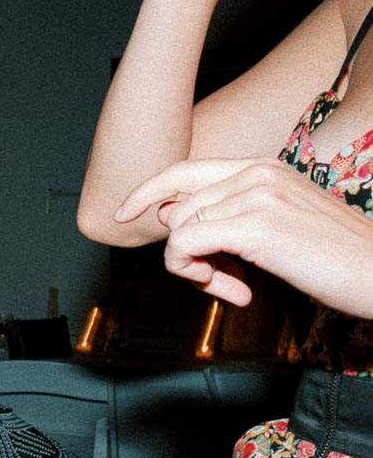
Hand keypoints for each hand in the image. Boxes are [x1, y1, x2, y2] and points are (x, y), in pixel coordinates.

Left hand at [117, 157, 372, 316]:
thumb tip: (174, 220)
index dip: (146, 191)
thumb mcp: (278, 225)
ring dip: (191, 267)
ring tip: (229, 286)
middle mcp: (257, 172)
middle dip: (183, 248)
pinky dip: (191, 271)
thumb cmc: (334, 259)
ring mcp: (256, 195)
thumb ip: (230, 217)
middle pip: (177, 207)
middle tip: (210, 278)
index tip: (123, 212)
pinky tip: (230, 290)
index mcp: (264, 167)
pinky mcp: (255, 227)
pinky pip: (185, 245)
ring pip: (178, 228)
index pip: (184, 170)